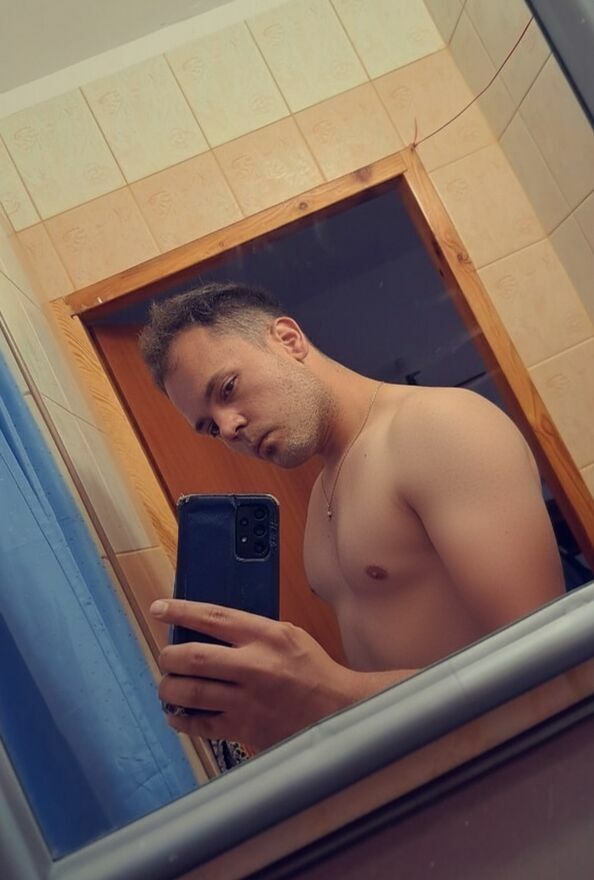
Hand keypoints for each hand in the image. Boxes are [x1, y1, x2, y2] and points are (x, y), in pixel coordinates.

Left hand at [150, 599, 361, 750]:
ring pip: (191, 693)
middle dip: (169, 657)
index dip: (180, 611)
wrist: (336, 710)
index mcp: (264, 636)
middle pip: (193, 657)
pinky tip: (177, 715)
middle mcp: (253, 665)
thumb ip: (251, 630)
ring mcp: (246, 699)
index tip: (159, 610)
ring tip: (167, 686)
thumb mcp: (287, 635)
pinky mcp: (244, 728)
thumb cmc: (312, 670)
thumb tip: (208, 627)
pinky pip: (200, 725)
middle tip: (165, 659)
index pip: (213, 617)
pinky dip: (181, 719)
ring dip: (169, 689)